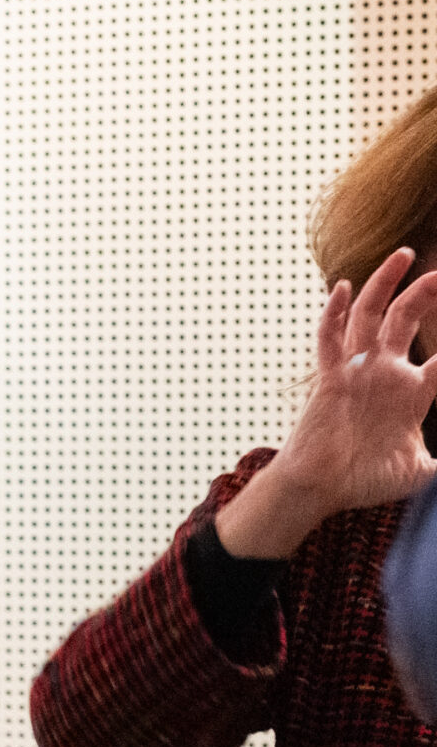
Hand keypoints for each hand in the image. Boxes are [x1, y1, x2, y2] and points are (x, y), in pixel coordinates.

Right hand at [219, 248, 436, 559]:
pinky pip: (330, 340)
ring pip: (370, 318)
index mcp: (410, 394)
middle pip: (405, 322)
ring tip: (403, 256)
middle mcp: (384, 375)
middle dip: (425, 294)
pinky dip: (335, 314)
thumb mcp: (420, 470)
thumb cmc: (364, 481)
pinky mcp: (330, 379)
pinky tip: (345, 289)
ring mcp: (357, 373)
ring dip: (385, 287)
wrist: (321, 490)